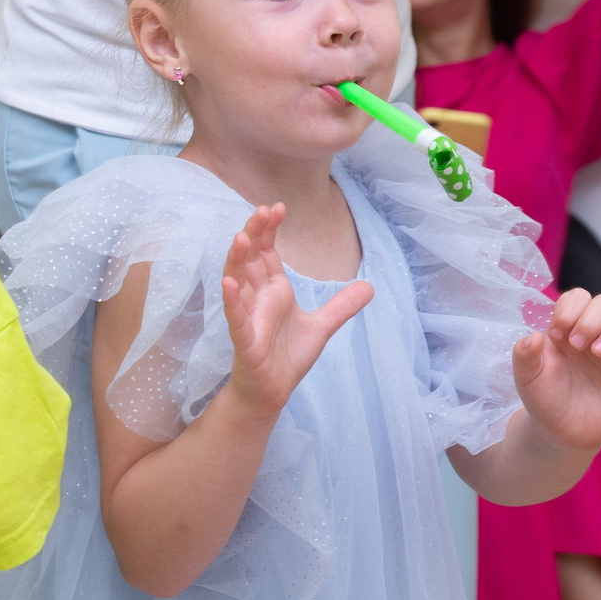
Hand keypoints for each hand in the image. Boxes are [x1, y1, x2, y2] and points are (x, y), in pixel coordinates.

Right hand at [219, 204, 371, 419]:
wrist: (273, 391)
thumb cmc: (288, 355)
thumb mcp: (322, 327)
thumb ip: (342, 305)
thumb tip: (371, 286)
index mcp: (273, 290)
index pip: (267, 252)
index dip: (269, 231)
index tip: (277, 208)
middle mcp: (257, 298)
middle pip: (250, 258)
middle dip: (254, 234)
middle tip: (261, 210)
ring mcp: (247, 316)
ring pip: (237, 281)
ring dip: (237, 259)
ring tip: (241, 237)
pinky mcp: (244, 339)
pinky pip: (235, 317)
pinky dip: (231, 300)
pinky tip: (229, 283)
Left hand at [512, 289, 600, 453]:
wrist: (561, 433)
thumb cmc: (544, 400)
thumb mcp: (526, 377)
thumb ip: (524, 355)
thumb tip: (533, 336)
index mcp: (568, 329)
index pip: (578, 298)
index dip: (571, 307)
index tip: (558, 332)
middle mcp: (594, 335)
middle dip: (592, 318)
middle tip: (577, 345)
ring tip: (598, 352)